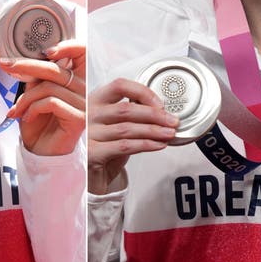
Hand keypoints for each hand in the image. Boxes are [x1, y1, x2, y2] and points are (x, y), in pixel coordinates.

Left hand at [0, 40, 85, 155]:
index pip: (82, 52)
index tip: (45, 51)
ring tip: (16, 110)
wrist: (41, 155)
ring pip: (49, 87)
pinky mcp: (79, 119)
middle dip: (27, 64)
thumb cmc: (38, 124)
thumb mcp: (34, 95)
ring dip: (25, 98)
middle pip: (56, 68)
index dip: (67, 46)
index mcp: (76, 79)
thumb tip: (24, 62)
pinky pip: (51, 102)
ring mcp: (84, 105)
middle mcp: (85, 89)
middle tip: (5, 64)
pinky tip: (27, 118)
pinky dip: (33, 108)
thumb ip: (36, 77)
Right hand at [88, 78, 177, 194]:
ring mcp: (89, 133)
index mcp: (95, 100)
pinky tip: (158, 145)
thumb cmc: (104, 147)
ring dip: (153, 130)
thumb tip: (161, 112)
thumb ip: (131, 115)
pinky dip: (146, 144)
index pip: (119, 86)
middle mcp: (89, 114)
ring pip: (127, 128)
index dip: (142, 92)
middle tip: (172, 121)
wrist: (88, 175)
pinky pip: (125, 146)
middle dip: (155, 115)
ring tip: (169, 133)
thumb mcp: (115, 125)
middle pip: (126, 109)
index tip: (160, 103)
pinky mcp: (92, 152)